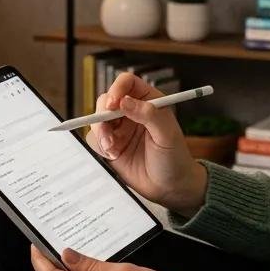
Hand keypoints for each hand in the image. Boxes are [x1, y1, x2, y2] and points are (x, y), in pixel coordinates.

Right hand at [84, 72, 206, 214]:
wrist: (170, 187)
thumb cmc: (175, 157)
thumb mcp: (167, 134)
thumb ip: (149, 115)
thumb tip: (126, 102)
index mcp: (148, 101)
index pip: (127, 83)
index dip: (117, 89)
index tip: (114, 104)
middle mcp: (131, 112)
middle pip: (107, 100)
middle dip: (102, 114)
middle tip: (108, 131)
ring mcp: (119, 129)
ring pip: (97, 119)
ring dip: (100, 132)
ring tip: (112, 148)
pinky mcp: (110, 146)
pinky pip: (94, 139)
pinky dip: (99, 146)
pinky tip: (113, 155)